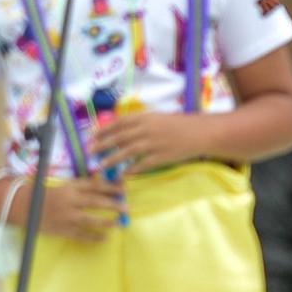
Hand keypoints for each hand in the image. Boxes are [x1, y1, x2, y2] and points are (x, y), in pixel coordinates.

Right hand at [10, 178, 125, 242]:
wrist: (25, 207)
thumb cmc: (50, 194)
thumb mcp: (66, 186)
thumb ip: (83, 186)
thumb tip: (105, 185)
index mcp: (70, 188)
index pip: (94, 186)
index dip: (110, 187)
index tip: (123, 189)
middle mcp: (69, 201)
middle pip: (94, 202)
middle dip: (112, 204)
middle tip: (126, 208)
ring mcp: (65, 216)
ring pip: (88, 220)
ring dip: (105, 222)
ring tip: (118, 224)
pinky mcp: (61, 229)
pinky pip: (80, 235)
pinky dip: (92, 237)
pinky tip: (104, 239)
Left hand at [88, 110, 206, 178]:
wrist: (201, 133)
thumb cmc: (180, 124)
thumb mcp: (158, 118)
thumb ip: (141, 123)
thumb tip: (122, 132)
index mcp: (145, 117)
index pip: (118, 123)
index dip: (103, 130)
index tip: (92, 137)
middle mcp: (147, 129)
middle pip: (119, 138)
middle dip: (101, 146)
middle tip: (90, 153)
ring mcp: (154, 144)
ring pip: (126, 152)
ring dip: (111, 160)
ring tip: (100, 167)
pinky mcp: (161, 157)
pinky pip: (141, 165)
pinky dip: (130, 170)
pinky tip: (122, 174)